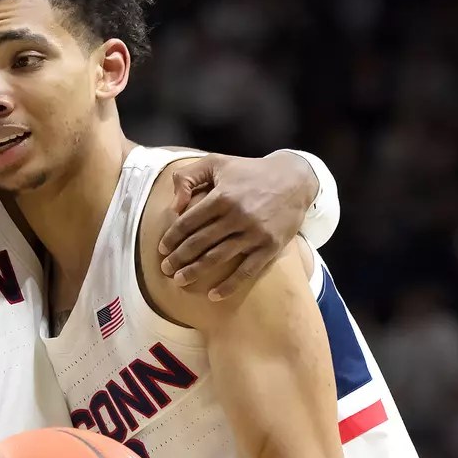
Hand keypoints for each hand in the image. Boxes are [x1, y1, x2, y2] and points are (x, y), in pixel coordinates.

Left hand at [159, 151, 317, 299]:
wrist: (294, 179)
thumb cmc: (250, 171)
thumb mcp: (217, 162)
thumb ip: (188, 176)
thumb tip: (174, 204)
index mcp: (222, 196)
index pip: (188, 222)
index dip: (172, 237)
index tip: (162, 249)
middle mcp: (237, 216)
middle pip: (199, 243)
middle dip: (179, 258)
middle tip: (165, 269)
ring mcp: (254, 233)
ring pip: (217, 258)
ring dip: (195, 272)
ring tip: (179, 281)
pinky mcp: (270, 247)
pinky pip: (246, 271)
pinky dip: (229, 285)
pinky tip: (213, 295)